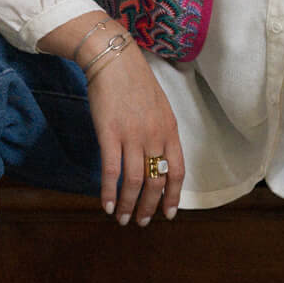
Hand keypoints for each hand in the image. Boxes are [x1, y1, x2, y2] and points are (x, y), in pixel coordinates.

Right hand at [85, 46, 183, 226]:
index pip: (177, 171)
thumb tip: (157, 158)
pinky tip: (106, 205)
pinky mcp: (109, 133)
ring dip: (129, 205)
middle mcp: (155, 136)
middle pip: (156, 181)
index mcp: (170, 131)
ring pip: (135, 181)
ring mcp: (132, 136)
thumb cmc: (135, 83)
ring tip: (123, 219)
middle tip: (142, 222)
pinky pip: (111, 170)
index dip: (173, 196)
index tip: (168, 214)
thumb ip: (160, 133)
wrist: (114, 60)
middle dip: (150, 206)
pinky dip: (109, 192)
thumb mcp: (159, 108)